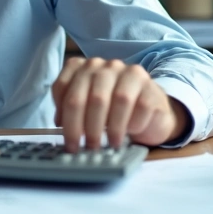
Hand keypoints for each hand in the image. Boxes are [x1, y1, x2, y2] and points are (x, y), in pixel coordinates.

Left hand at [52, 57, 188, 151]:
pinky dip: (133, 124)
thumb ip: (73, 112)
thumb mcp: (88, 110)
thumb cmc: (113, 113)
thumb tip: (62, 128)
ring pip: (118, 99)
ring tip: (111, 144)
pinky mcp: (150, 87)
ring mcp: (130, 73)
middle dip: (86, 126)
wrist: (149, 114)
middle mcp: (105, 66)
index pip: (64, 87)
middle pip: (90, 96)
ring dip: (112, 127)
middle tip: (88, 147)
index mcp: (83, 68)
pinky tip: (131, 132)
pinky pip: (140, 107)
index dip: (64, 116)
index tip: (68, 140)